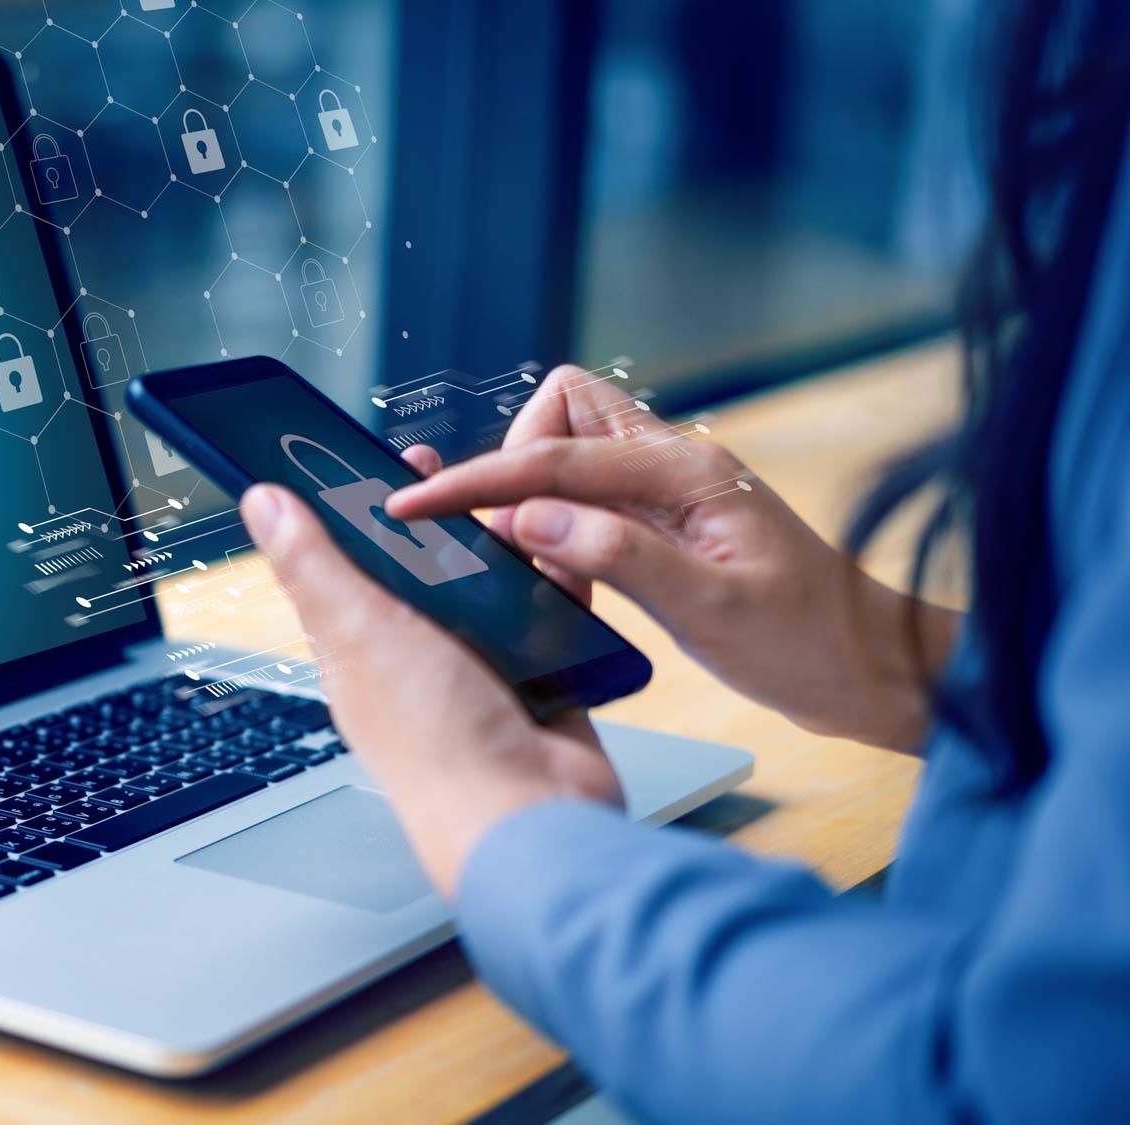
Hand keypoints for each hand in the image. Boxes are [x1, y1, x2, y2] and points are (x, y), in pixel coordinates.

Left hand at [239, 484, 622, 895]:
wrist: (531, 820)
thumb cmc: (436, 747)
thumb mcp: (361, 633)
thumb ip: (315, 566)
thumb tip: (260, 504)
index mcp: (361, 651)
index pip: (350, 564)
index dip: (359, 509)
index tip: (378, 455)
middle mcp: (418, 661)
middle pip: (427, 571)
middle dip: (445, 519)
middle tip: (464, 472)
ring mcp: (482, 673)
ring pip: (493, 589)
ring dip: (506, 550)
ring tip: (520, 506)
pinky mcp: (542, 684)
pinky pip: (551, 618)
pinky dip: (559, 586)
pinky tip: (565, 554)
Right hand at [388, 365, 956, 751]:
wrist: (871, 671)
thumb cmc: (809, 643)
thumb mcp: (711, 610)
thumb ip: (616, 555)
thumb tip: (527, 518)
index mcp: (688, 472)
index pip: (555, 459)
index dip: (478, 480)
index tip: (417, 505)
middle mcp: (676, 465)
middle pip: (561, 413)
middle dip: (514, 462)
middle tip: (508, 540)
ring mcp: (671, 491)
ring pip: (570, 453)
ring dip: (535, 497)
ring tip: (536, 566)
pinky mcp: (667, 523)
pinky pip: (589, 499)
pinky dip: (559, 527)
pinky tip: (564, 577)